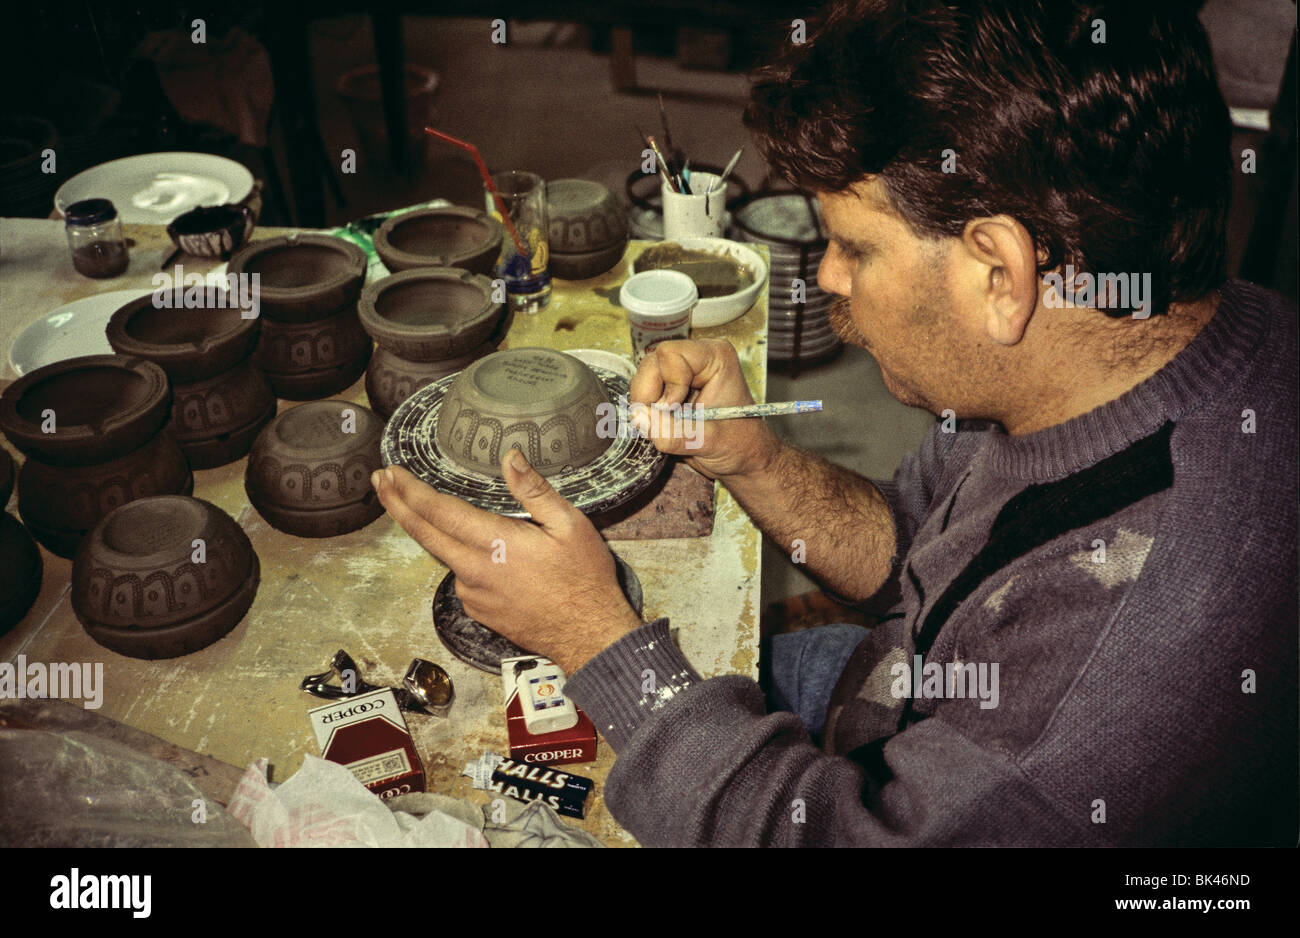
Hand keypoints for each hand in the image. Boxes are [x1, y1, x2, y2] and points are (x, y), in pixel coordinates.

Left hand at [371, 451, 642, 673]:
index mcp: (495, 544)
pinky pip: (464, 578)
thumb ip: (534, 490)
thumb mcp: (570, 525)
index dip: (410, 490)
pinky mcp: (478, 611)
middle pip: (423, 534)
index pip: (439, 512)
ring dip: (437, 533)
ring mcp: (473, 595)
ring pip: (446, 556)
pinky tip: (492, 558)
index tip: (391, 472)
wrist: (589, 636)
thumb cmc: (584, 578)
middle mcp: (474, 571)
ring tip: (449, 515)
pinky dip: (466, 561)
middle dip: (397, 504)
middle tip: (379, 481)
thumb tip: (510, 457)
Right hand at [629, 338, 781, 479]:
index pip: (669, 354)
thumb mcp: (708, 441)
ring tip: (672, 425)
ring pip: (643, 379)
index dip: (665, 384)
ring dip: (647, 406)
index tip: (675, 409)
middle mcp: (696, 358)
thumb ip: (674, 433)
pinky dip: (647, 413)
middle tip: (666, 421)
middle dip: (650, 396)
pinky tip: (668, 424)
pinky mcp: (669, 387)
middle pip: (651, 364)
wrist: (741, 458)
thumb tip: (640, 419)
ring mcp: (680, 372)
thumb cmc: (739, 444)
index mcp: (715, 357)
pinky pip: (643, 393)